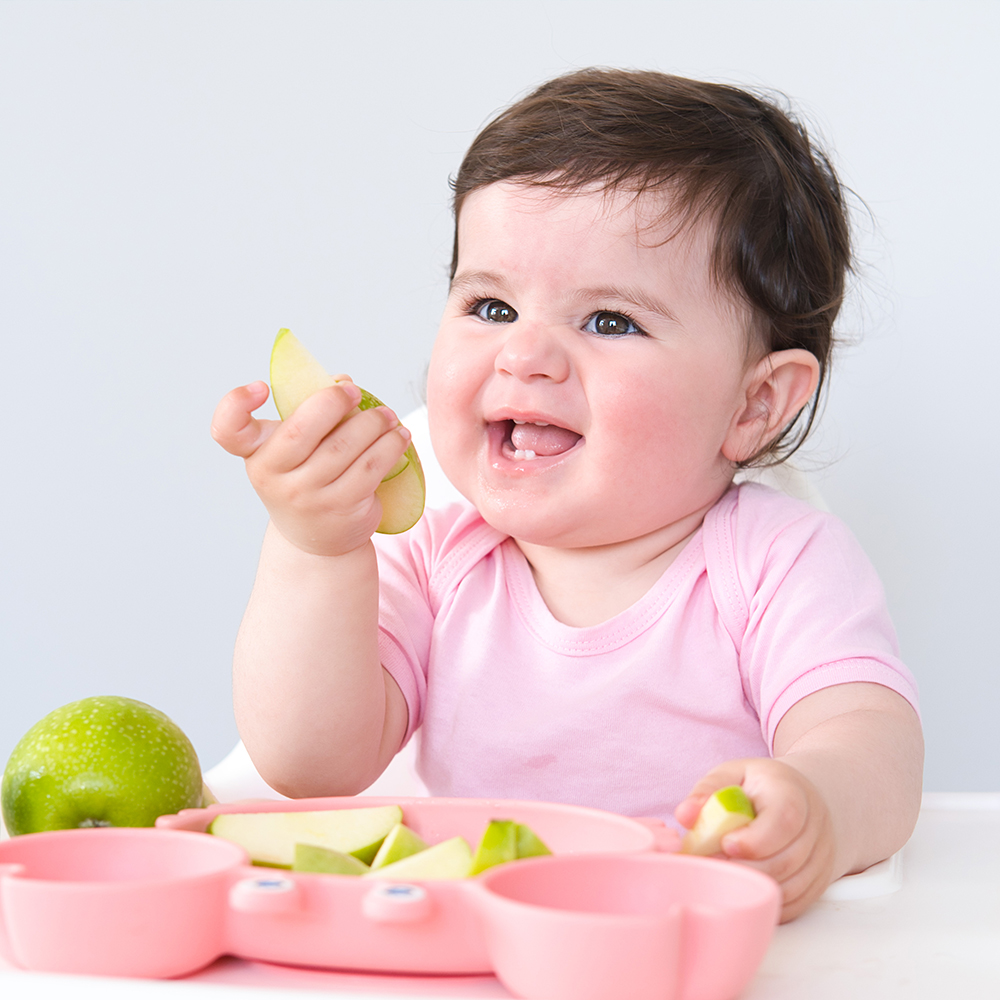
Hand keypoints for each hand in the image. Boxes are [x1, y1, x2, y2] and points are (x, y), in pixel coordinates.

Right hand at [211, 379, 410, 555]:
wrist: (317, 538)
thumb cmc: (305, 479)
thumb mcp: (294, 450)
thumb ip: (310, 413)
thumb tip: (342, 381)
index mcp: (256, 454)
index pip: (228, 429)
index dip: (236, 403)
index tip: (261, 387)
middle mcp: (274, 477)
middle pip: (301, 429)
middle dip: (333, 402)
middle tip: (354, 393)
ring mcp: (307, 496)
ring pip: (345, 446)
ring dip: (373, 423)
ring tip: (386, 415)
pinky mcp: (341, 507)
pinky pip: (371, 467)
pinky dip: (390, 446)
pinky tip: (398, 436)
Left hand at [675, 758, 835, 922]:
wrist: (804, 800)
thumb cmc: (761, 786)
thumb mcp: (734, 774)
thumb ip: (709, 790)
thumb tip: (685, 815)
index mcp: (792, 794)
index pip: (783, 821)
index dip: (755, 840)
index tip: (725, 844)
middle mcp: (814, 828)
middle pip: (785, 861)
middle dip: (744, 868)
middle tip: (712, 865)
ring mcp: (820, 859)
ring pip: (789, 887)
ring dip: (752, 887)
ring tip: (722, 875)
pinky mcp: (818, 883)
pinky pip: (794, 904)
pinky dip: (765, 900)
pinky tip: (742, 887)